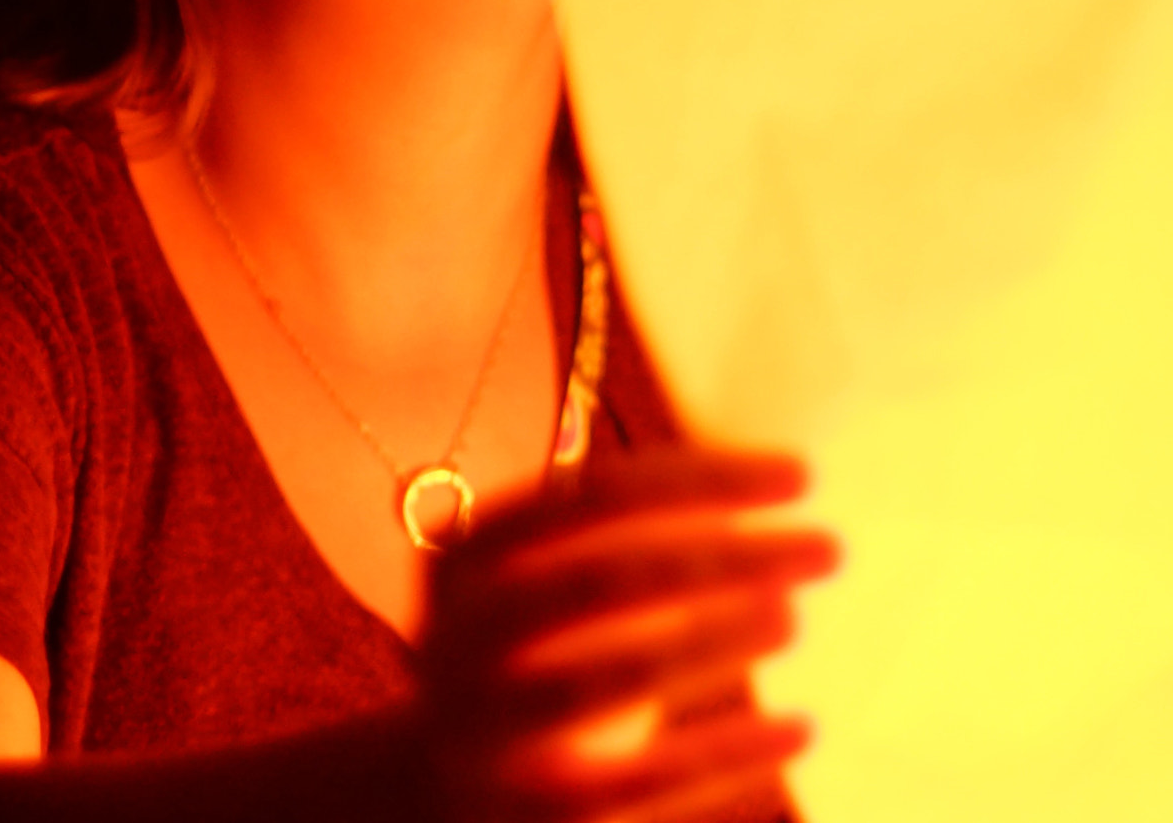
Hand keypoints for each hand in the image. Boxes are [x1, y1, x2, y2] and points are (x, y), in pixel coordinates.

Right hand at [419, 449, 836, 822]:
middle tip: (826, 548)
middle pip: (601, 578)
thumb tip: (762, 492)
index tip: (802, 474)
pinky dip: (725, 753)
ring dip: (715, 642)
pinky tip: (799, 728)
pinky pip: (644, 784)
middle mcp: (462, 635)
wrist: (435, 797)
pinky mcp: (534, 818)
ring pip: (612, 678)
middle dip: (723, 557)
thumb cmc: (523, 663)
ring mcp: (490, 730)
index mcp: (468, 558)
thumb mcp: (540, 587)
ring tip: (793, 617)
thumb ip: (624, 539)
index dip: (703, 478)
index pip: (594, 495)